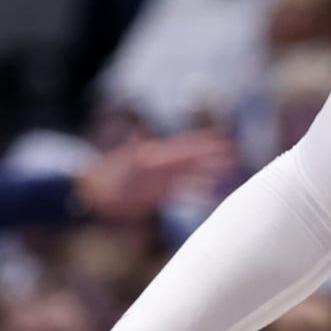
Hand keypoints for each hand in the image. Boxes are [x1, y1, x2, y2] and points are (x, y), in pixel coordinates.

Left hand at [75, 132, 235, 223]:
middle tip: (236, 155)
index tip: (224, 140)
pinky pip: (186, 192)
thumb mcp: (118, 164)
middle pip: (194, 160)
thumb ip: (132, 150)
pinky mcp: (162, 194)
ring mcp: (164, 179)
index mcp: (156, 155)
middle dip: (215, 157)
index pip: (186, 148)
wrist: (94, 198)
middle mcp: (163, 165)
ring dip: (211, 174)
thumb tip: (138, 132)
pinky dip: (201, 193)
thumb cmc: (105, 180)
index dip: (205, 144)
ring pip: (194, 175)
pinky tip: (214, 197)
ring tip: (231, 174)